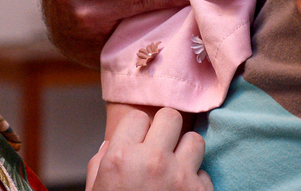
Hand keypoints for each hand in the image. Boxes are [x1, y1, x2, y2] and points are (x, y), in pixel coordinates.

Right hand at [88, 108, 212, 190]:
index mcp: (121, 158)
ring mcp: (180, 177)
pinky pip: (204, 173)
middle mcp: (152, 162)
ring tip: (175, 168)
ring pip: (195, 139)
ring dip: (185, 153)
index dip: (137, 131)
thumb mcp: (96, 190)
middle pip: (170, 116)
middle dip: (165, 130)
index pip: (138, 116)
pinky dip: (194, 182)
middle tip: (160, 147)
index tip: (137, 144)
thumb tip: (110, 145)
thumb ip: (100, 164)